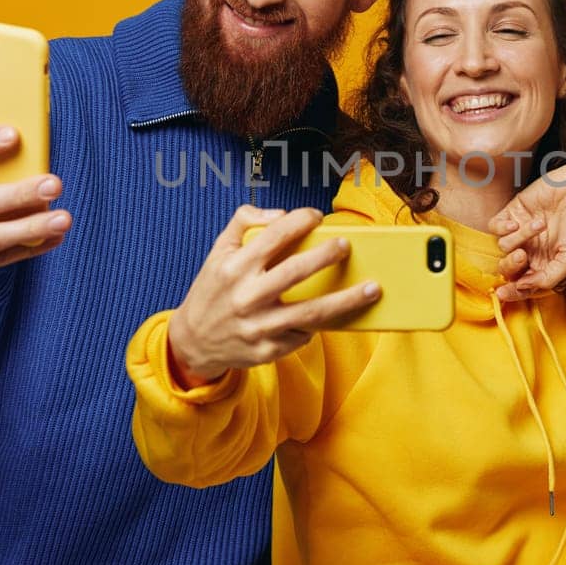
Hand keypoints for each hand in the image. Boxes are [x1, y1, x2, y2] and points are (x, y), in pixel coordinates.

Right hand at [168, 206, 380, 386]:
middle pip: (297, 272)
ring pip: (312, 312)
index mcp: (234, 268)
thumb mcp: (218, 250)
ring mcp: (259, 327)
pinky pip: (303, 335)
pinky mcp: (268, 351)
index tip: (317, 216)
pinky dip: (319, 323)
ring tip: (372, 289)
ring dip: (347, 300)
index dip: (300, 220)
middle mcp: (247, 297)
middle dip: (328, 256)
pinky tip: (335, 314)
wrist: (192, 342)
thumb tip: (281, 213)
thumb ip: (244, 221)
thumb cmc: (213, 289)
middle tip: (347, 246)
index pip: (273, 235)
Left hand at [489, 167, 565, 301]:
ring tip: (541, 225)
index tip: (503, 293)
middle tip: (522, 255)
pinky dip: (503, 227)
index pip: (522, 284)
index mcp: (544, 264)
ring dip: (520, 237)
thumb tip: (521, 287)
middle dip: (510, 265)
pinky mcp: (514, 212)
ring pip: (503, 246)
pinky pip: (495, 227)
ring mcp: (521, 231)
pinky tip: (518, 222)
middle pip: (507, 268)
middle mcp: (531, 250)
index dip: (511, 291)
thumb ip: (548, 278)